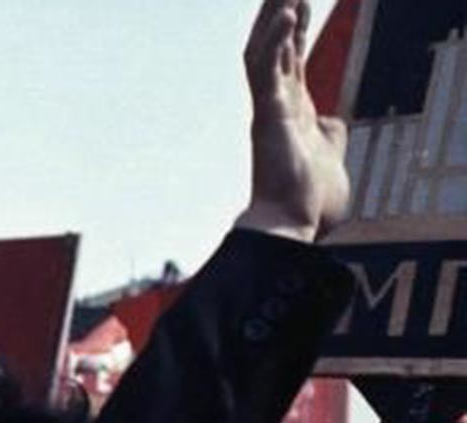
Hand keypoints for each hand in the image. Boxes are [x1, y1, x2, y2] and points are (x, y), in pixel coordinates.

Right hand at [236, 0, 349, 240]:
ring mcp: (269, 109)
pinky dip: (275, 40)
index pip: (290, 62)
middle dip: (278, 15)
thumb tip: (333, 122)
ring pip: (264, 52)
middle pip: (274, 49)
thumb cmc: (308, 202)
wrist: (291, 226)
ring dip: (272, 19)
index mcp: (291, 114)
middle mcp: (275, 106)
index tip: (298, 5)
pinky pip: (267, 70)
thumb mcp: (331, 158)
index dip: (294, 32)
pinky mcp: (269, 115)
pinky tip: (286, 15)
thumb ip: (331, 135)